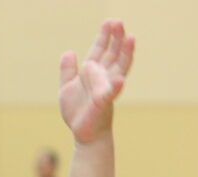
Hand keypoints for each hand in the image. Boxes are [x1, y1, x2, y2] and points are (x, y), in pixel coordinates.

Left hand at [59, 19, 134, 144]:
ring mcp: (105, 89)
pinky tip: (120, 79)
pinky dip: (115, 86)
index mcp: (93, 73)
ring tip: (130, 38)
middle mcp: (102, 78)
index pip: (100, 50)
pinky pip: (110, 94)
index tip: (109, 22)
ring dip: (125, 53)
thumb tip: (69, 51)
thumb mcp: (67, 87)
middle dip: (116, 38)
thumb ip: (67, 70)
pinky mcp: (103, 103)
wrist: (83, 133)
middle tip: (119, 22)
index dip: (104, 37)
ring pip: (118, 68)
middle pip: (112, 54)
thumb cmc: (78, 112)